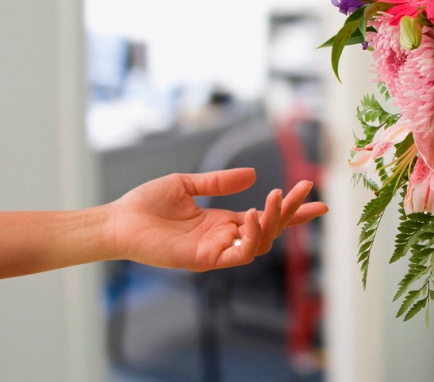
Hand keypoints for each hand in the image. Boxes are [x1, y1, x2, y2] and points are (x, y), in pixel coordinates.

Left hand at [106, 169, 327, 270]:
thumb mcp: (187, 184)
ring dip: (272, 221)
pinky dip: (250, 237)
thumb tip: (252, 174)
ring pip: (260, 243)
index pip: (265, 217)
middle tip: (307, 190)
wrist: (116, 221)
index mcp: (222, 222)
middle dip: (292, 212)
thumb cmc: (145, 204)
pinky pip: (238, 254)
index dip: (291, 210)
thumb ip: (219, 182)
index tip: (317, 199)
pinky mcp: (204, 260)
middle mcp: (223, 238)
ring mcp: (215, 251)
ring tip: (273, 198)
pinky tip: (251, 215)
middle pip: (270, 230)